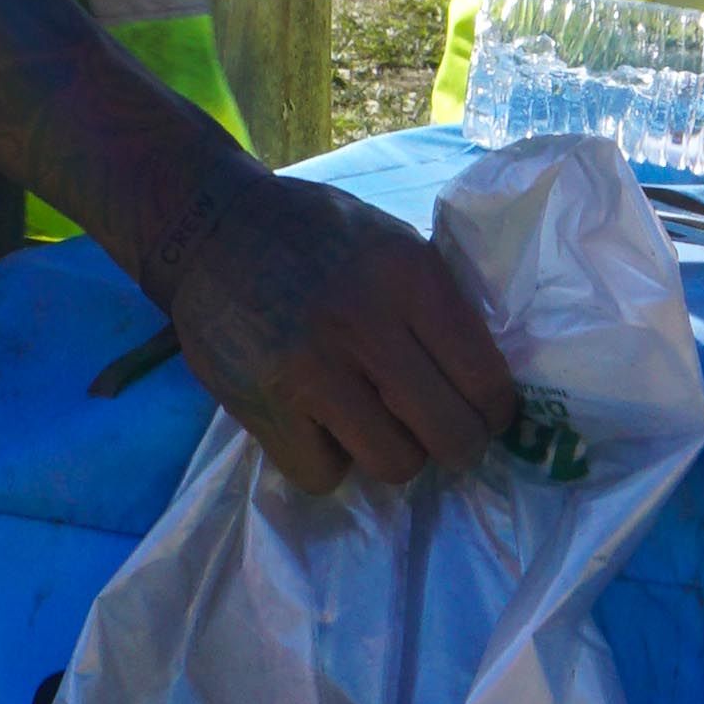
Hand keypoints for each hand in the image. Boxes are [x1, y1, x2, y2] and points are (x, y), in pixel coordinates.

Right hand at [150, 163, 521, 495]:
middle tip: (442, 438)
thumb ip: (434, 300)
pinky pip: (324, 474)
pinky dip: (326, 460)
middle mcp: (365, 322)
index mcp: (409, 275)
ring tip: (375, 425)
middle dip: (456, 447)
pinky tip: (318, 425)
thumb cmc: (313, 234)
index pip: (485, 378)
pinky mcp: (262, 405)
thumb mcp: (390, 240)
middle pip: (449, 435)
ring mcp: (310, 368)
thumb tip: (487, 380)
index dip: (494, 413)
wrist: (209, 228)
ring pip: (394, 464)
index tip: (485, 416)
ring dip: (391, 456)